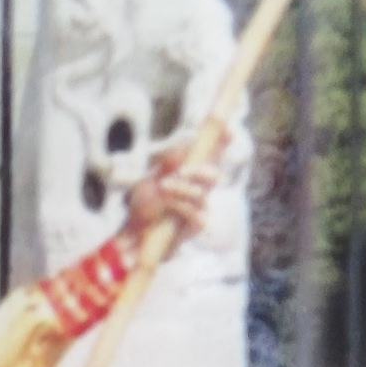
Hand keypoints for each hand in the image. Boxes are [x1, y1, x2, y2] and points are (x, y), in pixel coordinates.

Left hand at [124, 132, 230, 247]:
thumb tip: (182, 148)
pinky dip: (182, 207)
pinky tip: (168, 209)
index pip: (209, 156)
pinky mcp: (198, 226)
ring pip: (202, 193)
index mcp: (188, 174)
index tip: (230, 129)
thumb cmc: (144, 208)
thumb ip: (167, 167)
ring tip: (163, 188)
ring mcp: (200, 207)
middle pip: (213, 175)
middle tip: (183, 172)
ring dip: (182, 189)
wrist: (135, 237)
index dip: (222, 142)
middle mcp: (198, 189)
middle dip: (201, 172)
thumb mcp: (150, 181)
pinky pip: (199, 214)